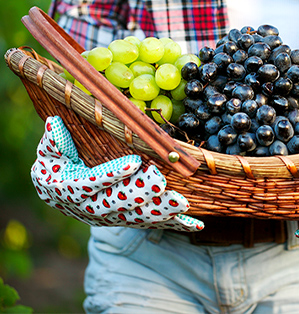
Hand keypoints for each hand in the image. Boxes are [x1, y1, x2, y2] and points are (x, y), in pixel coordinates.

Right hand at [31, 116, 203, 231]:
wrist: (61, 197)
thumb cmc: (58, 167)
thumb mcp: (50, 154)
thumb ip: (54, 141)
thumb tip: (54, 123)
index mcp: (73, 190)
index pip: (93, 183)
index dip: (113, 174)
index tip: (134, 162)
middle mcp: (94, 209)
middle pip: (119, 204)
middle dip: (142, 193)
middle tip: (161, 180)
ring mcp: (114, 217)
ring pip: (139, 217)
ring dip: (160, 211)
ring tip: (181, 203)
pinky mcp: (129, 220)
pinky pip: (153, 225)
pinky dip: (175, 226)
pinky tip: (196, 226)